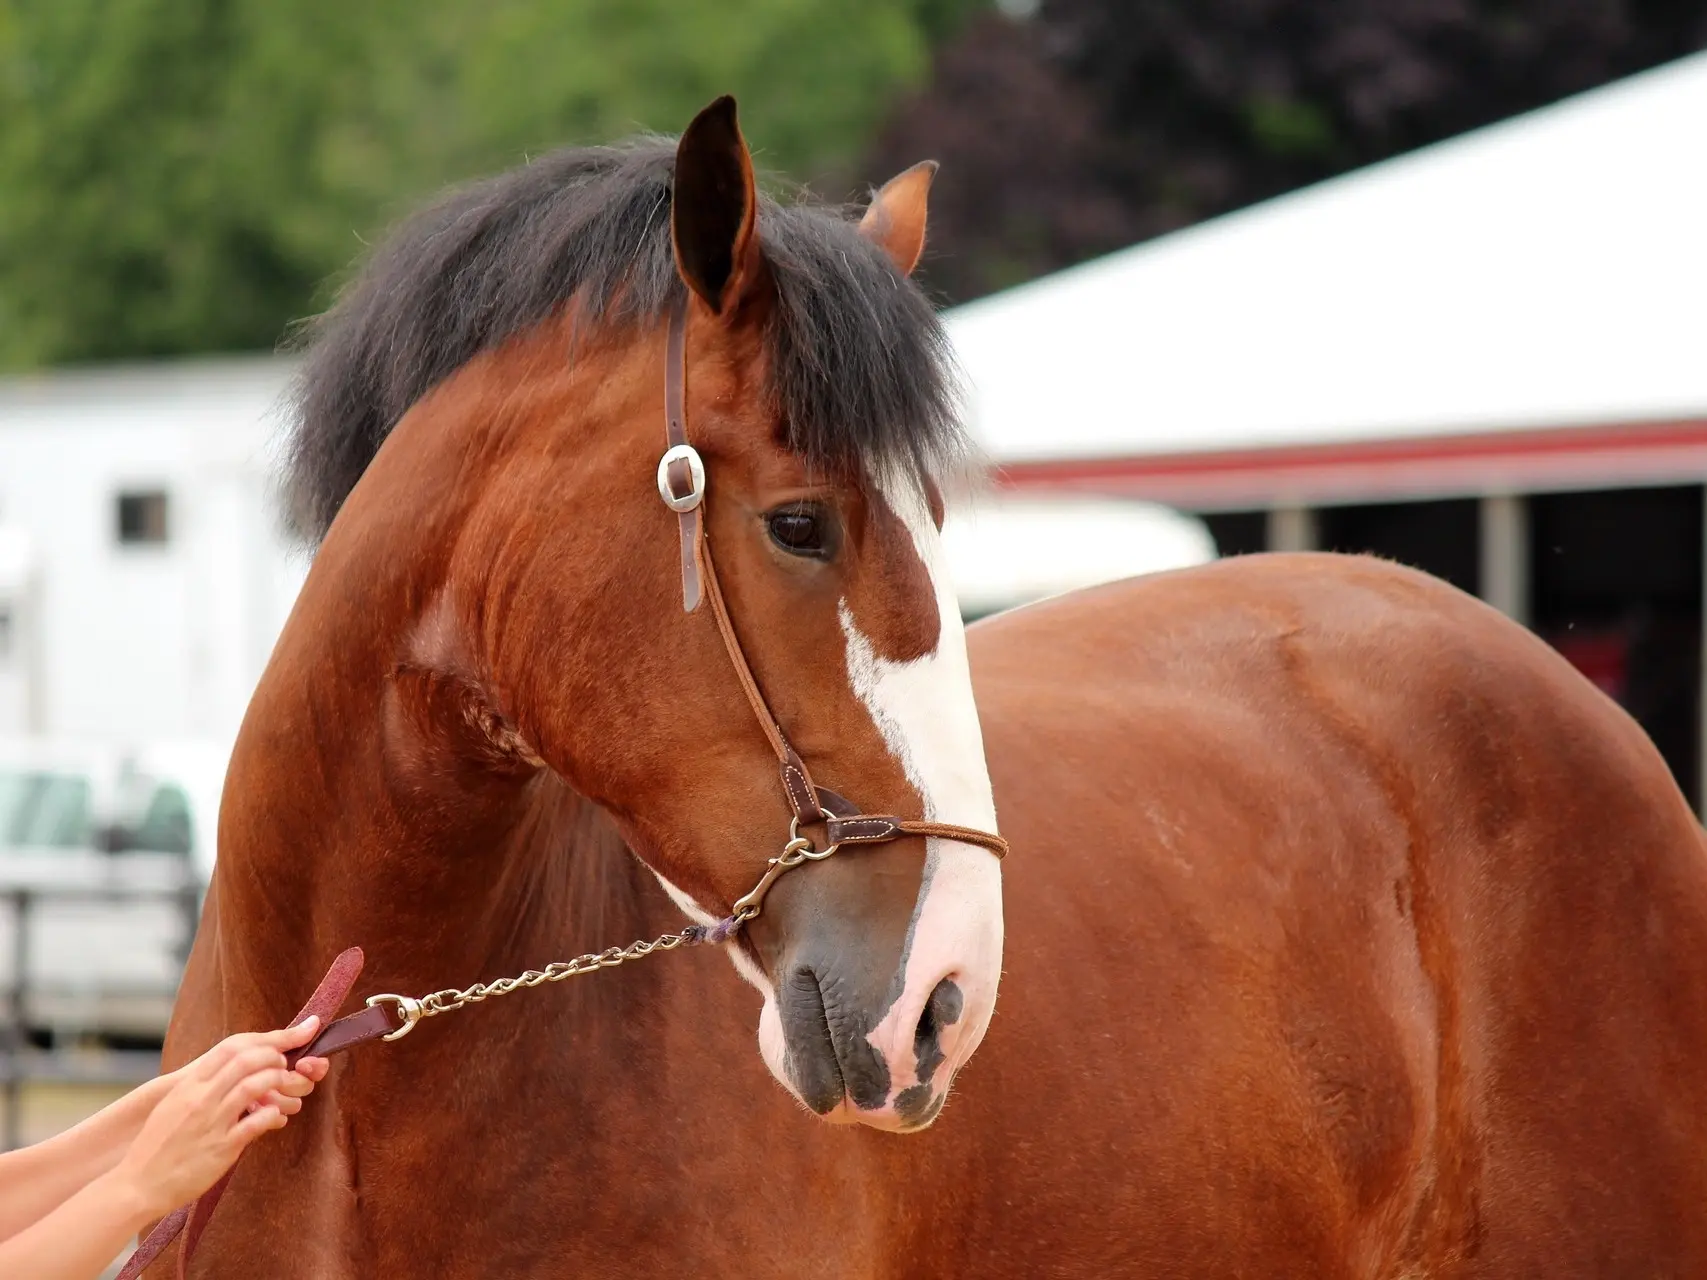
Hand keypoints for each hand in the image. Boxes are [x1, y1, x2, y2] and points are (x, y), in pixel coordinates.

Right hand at [112, 1018, 324, 1217]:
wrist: (136, 1185)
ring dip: (279, 1083)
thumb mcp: (173, 1106)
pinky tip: (277, 1118)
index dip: (264, 1040)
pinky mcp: (221, 1148)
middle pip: (247, 1060)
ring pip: (254, 1086)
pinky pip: (256, 1123)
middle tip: (286, 1065)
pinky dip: (274, 1115)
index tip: (284, 1040)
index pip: (231, 1047)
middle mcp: (199, 1098)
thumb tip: (229, 1072)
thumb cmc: (156, 1147)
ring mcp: (211, 1122)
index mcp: (188, 1085)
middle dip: (275, 1057)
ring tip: (287, 1090)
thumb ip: (200, 1087)